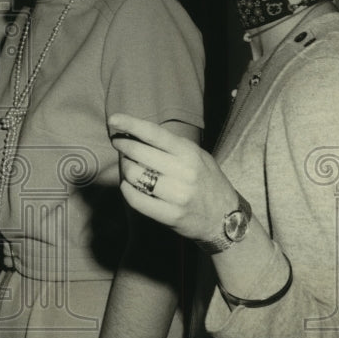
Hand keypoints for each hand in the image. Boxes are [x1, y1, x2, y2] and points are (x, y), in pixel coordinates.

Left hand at [108, 113, 237, 243]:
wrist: (225, 218)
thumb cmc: (207, 181)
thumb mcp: (198, 156)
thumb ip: (173, 145)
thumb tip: (139, 133)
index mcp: (189, 153)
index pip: (154, 134)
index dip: (131, 124)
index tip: (113, 119)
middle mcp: (184, 172)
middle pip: (138, 153)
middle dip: (123, 146)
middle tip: (119, 144)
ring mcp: (177, 195)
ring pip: (134, 175)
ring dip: (125, 169)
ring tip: (129, 167)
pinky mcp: (170, 215)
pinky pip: (135, 199)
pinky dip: (127, 189)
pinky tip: (129, 185)